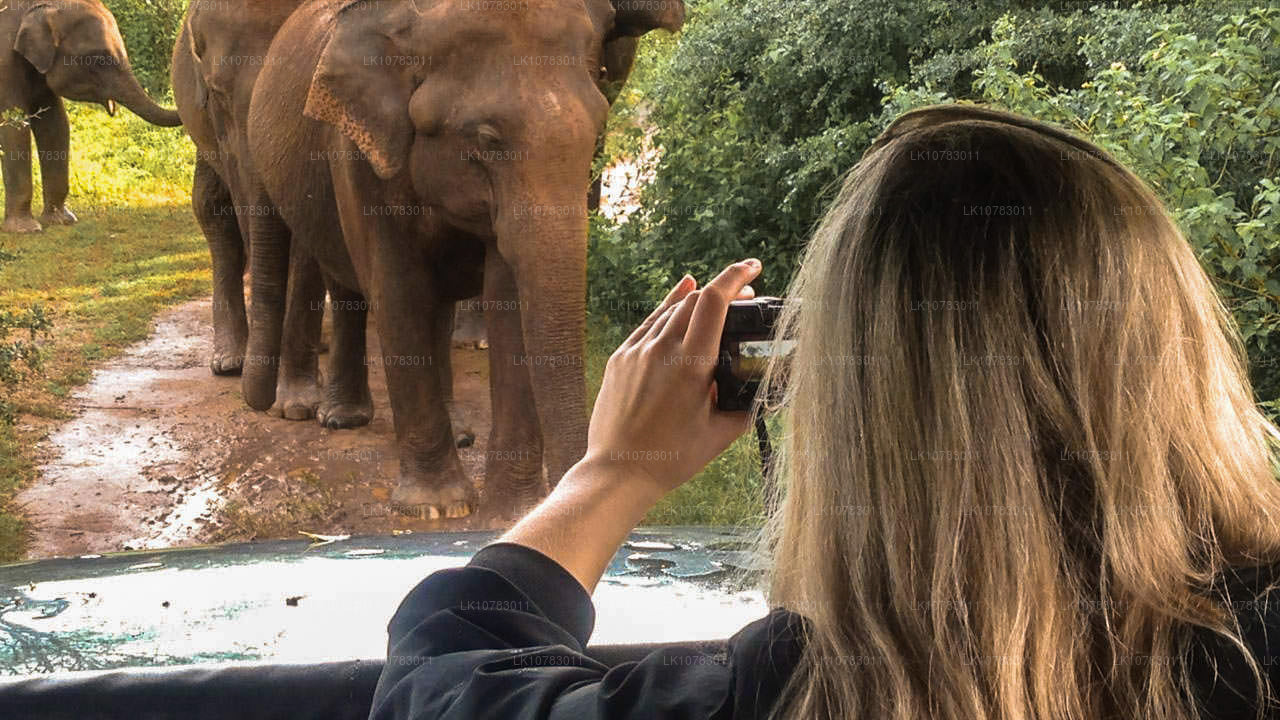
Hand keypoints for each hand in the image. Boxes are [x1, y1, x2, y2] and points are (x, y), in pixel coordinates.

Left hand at [582, 258, 762, 496]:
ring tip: (717, 302)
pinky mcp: (620, 359)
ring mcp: (636, 351)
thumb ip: (745, 406)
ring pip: (671, 309)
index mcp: (691, 363)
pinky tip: (680, 295)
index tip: (754, 267)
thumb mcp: (720, 435)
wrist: (618, 471)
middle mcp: (661, 349)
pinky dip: (668, 307)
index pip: (714, 301)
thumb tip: (762, 392)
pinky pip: (648, 323)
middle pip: (695, 299)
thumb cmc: (671, 458)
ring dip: (697, 300)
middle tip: (745, 297)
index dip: (736, 276)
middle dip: (723, 291)